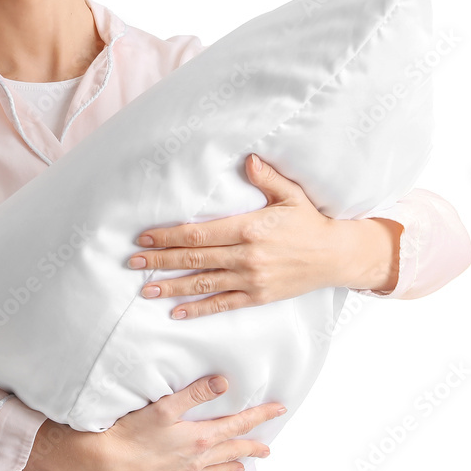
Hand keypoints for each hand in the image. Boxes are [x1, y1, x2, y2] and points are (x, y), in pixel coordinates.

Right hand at [22, 374, 283, 470]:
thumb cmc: (133, 432)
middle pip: (230, 451)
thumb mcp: (165, 406)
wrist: (105, 464)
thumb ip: (195, 393)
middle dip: (251, 447)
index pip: (237, 425)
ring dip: (229, 467)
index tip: (279, 410)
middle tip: (267, 449)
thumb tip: (224, 382)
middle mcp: (195, 461)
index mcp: (199, 438)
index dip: (259, 416)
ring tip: (243, 468)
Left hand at [128, 153, 399, 319]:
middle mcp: (247, 256)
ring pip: (203, 284)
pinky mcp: (258, 296)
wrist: (336, 256)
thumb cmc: (310, 222)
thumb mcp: (290, 195)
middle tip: (134, 262)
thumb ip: (266, 177)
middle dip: (161, 260)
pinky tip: (176, 312)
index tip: (146, 237)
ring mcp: (252, 279)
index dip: (170, 236)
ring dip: (172, 287)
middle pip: (195, 259)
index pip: (200, 233)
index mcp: (249, 228)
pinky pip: (223, 304)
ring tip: (145, 289)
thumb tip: (248, 159)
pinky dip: (198, 309)